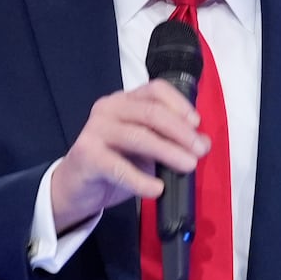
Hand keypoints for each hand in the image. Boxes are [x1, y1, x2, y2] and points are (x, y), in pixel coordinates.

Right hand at [49, 80, 211, 232]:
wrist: (77, 188)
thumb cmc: (114, 164)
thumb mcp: (148, 151)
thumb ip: (172, 142)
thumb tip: (203, 143)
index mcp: (125, 101)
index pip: (155, 90)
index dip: (179, 104)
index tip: (197, 123)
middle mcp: (109, 109)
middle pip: (151, 112)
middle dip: (181, 132)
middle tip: (200, 151)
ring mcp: (95, 130)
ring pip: (138, 136)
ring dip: (168, 152)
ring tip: (188, 166)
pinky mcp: (86, 155)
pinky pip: (118, 167)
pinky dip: (141, 179)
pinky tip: (156, 189)